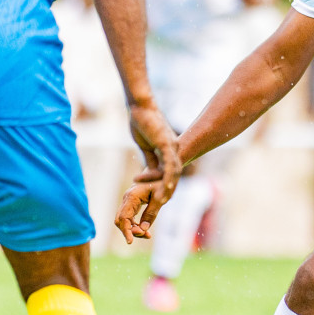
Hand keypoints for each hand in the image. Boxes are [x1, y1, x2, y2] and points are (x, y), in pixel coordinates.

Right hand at [116, 170, 168, 243]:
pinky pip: (129, 217)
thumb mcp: (160, 199)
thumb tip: (144, 229)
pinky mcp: (131, 203)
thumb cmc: (162, 182)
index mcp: (132, 197)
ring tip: (147, 235)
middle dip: (129, 231)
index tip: (131, 241)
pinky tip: (145, 230)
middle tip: (145, 236)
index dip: (126, 230)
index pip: (124, 218)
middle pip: (120, 220)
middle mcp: (127, 199)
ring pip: (124, 220)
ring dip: (133, 229)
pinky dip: (135, 225)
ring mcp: (128, 201)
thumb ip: (151, 213)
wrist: (161, 170)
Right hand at [122, 100, 179, 229]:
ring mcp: (171, 147)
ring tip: (161, 203)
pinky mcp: (167, 144)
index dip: (163, 188)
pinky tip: (165, 189)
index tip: (156, 201)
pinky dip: (168, 178)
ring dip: (168, 188)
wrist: (140, 107)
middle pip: (173, 176)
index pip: (167, 174)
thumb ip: (149, 158)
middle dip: (167, 192)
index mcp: (166, 152)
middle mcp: (172, 151)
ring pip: (173, 174)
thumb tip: (148, 172)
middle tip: (159, 207)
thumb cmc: (142, 123)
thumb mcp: (145, 146)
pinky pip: (170, 165)